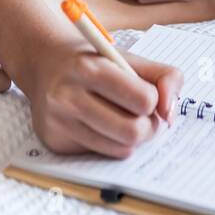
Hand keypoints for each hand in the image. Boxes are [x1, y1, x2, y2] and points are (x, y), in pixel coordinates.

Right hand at [26, 40, 183, 157]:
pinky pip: (101, 156)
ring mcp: (59, 121)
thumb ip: (165, 77)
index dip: (153, 99)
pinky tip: (100, 126)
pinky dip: (110, 144)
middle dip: (148, 126)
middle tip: (143, 116)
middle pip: (134, 132)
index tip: (145, 94)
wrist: (44, 63)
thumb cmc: (95, 61)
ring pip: (120, 149)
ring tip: (123, 119)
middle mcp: (69, 95)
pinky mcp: (55, 142)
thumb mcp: (129, 57)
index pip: (144, 99)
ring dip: (131, 138)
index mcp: (90, 68)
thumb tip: (170, 115)